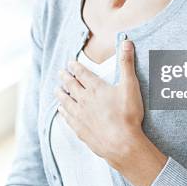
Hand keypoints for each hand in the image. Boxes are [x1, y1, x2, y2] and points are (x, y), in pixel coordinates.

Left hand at [54, 39, 143, 164]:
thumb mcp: (130, 85)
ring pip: (66, 101)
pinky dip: (63, 112)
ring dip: (61, 94)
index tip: (69, 63)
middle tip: (60, 73)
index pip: (82, 74)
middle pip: (71, 86)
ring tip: (56, 89)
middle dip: (65, 78)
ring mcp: (80, 116)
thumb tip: (126, 42)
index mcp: (96, 88)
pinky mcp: (80, 130)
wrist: (122, 143)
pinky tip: (61, 111)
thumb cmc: (128, 114)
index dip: (75, 67)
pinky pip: (68, 118)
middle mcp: (84, 100)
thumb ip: (127, 63)